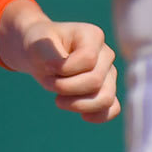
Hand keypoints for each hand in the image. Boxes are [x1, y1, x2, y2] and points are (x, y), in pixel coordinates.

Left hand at [0, 2, 119, 122]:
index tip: (47, 67)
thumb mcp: (38, 46)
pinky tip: (82, 115)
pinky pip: (113, 108)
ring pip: (106, 98)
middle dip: (64, 87)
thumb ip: (50, 55)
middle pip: (95, 81)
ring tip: (58, 100)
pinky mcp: (106, 90)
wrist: (40, 55)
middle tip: (46, 83)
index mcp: (93, 36)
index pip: (88, 59)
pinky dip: (99, 116)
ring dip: (77, 104)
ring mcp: (109, 73)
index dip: (64, 69)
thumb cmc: (40, 47)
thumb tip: (61, 70)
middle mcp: (106, 54)